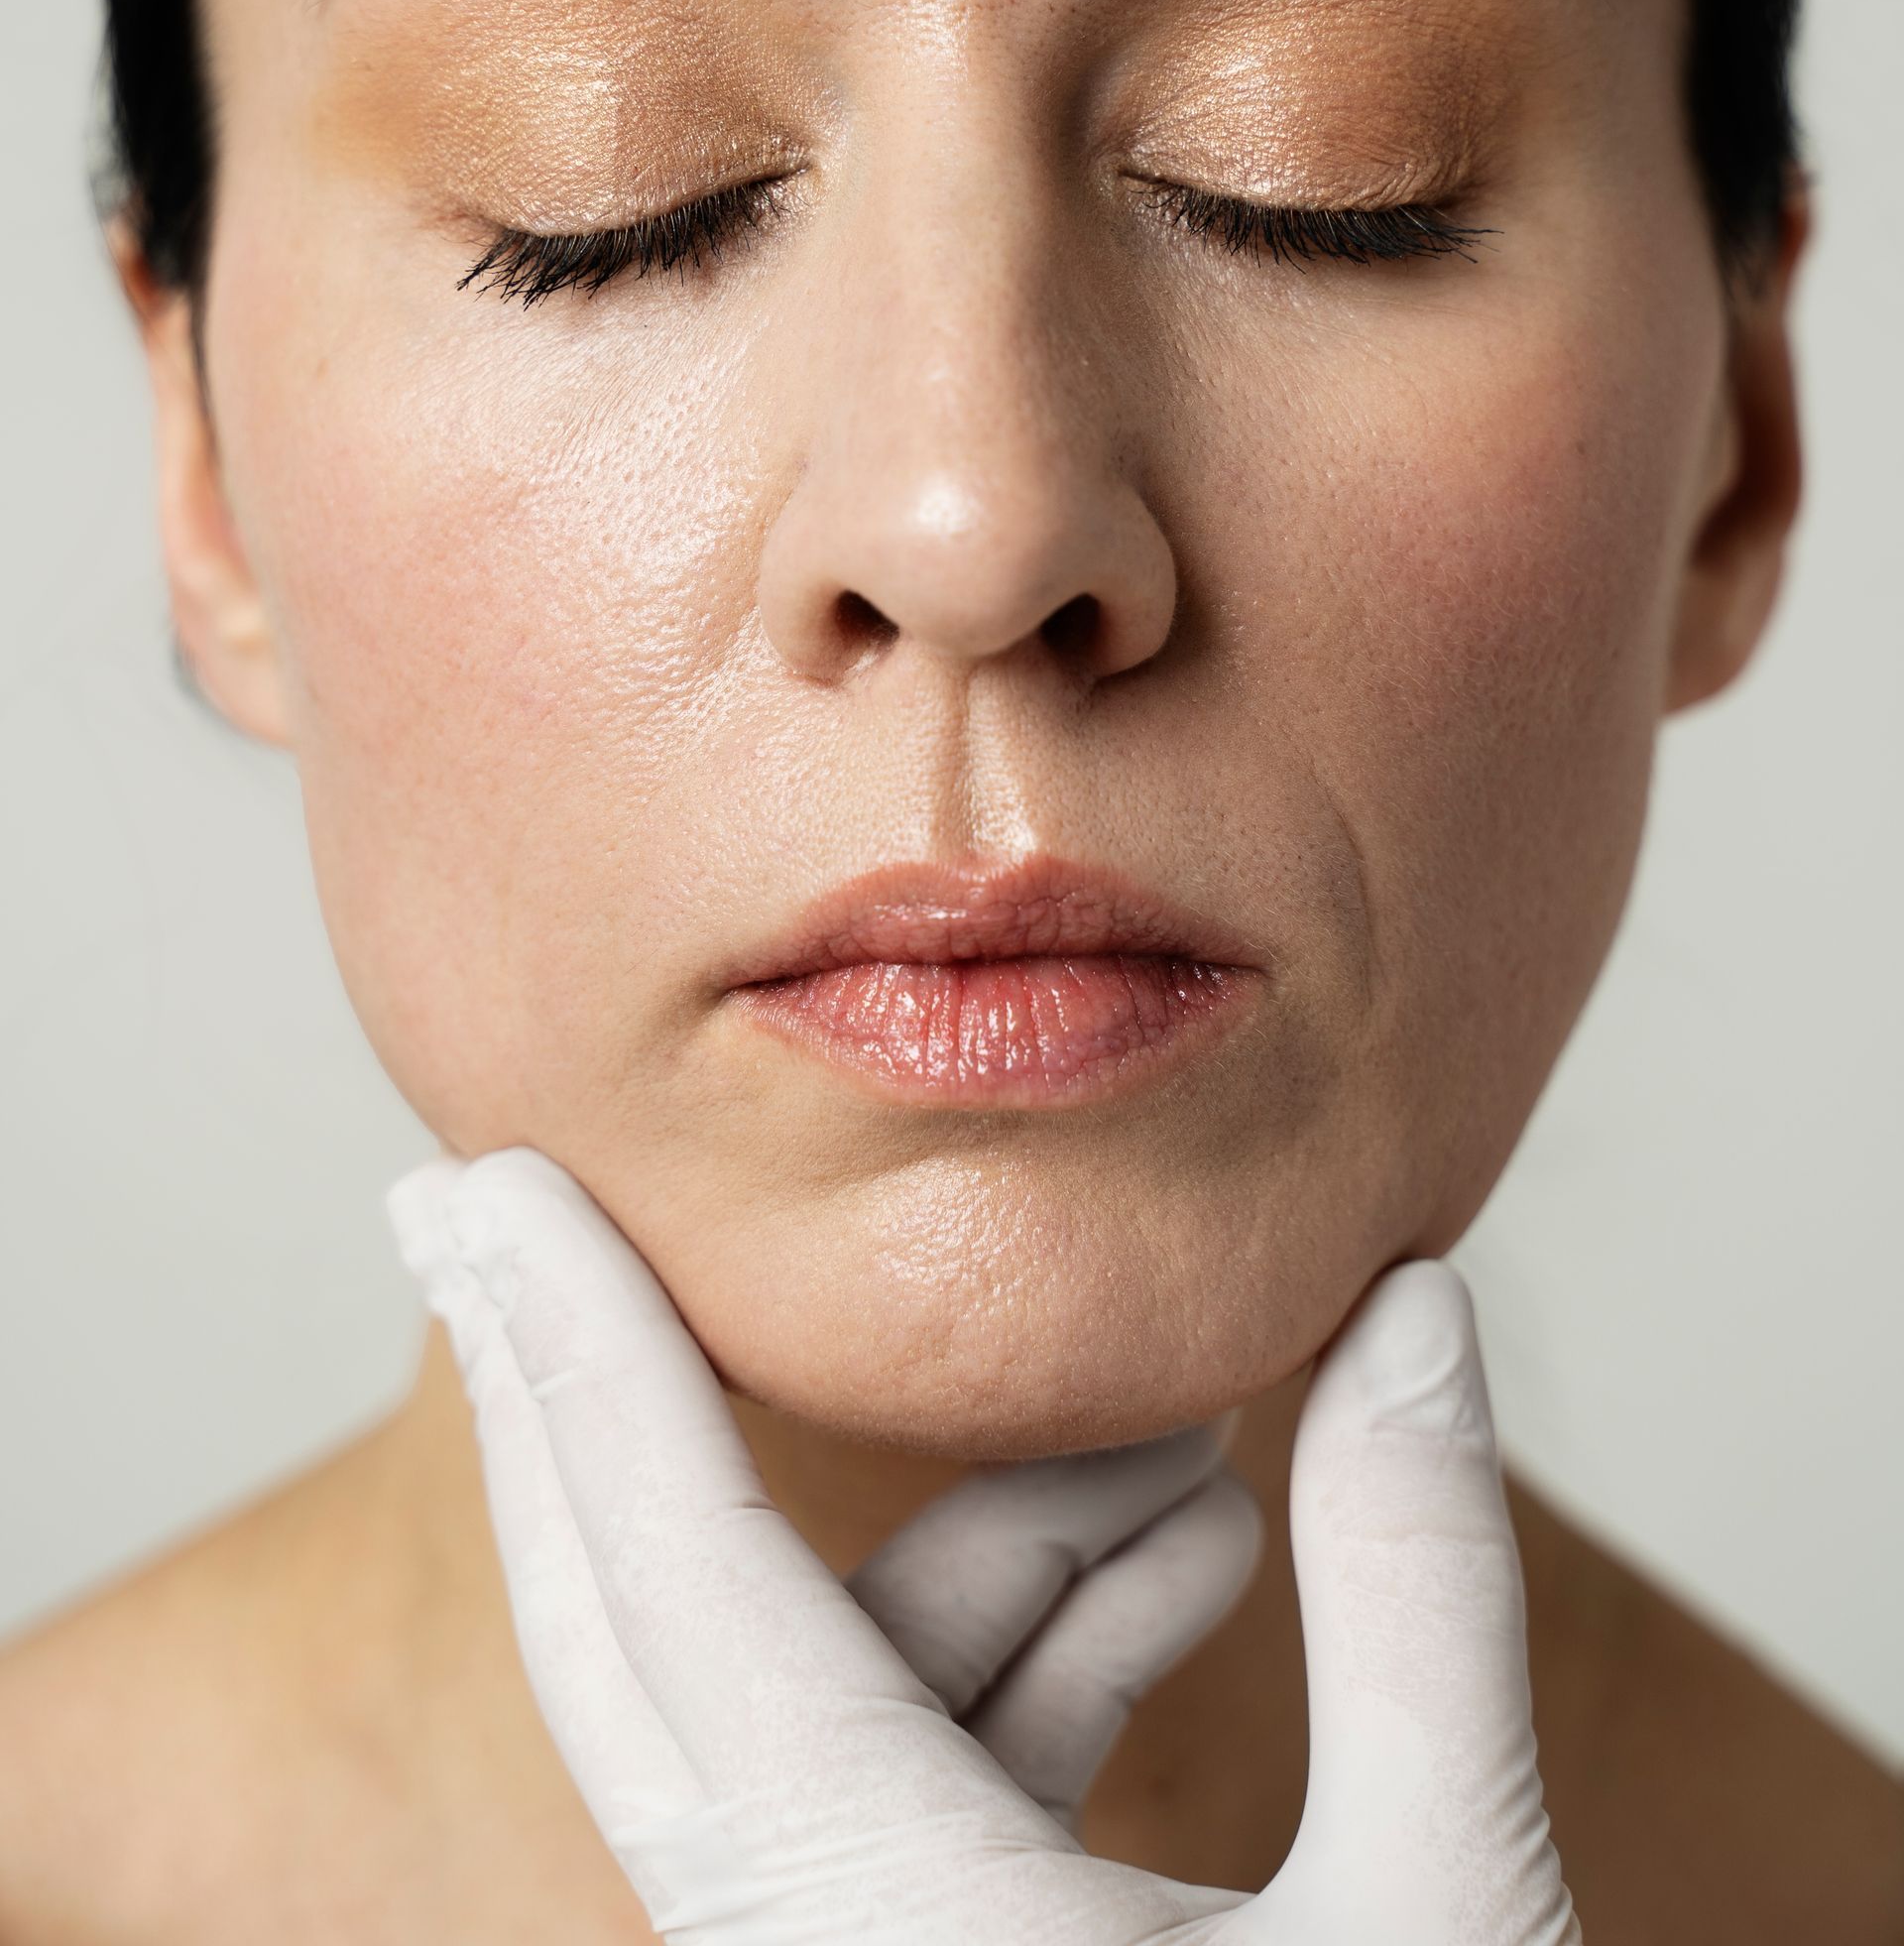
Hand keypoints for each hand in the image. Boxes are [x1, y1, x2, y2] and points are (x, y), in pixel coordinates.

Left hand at [390, 1147, 1578, 1945]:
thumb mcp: (1436, 1919)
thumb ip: (1413, 1587)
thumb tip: (1419, 1305)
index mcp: (871, 1926)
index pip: (672, 1575)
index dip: (569, 1354)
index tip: (472, 1189)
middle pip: (635, 1621)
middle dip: (575, 1396)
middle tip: (490, 1206)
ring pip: (835, 1686)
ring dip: (989, 1537)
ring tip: (1197, 1452)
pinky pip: (918, 1777)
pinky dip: (1029, 1656)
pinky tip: (1196, 1566)